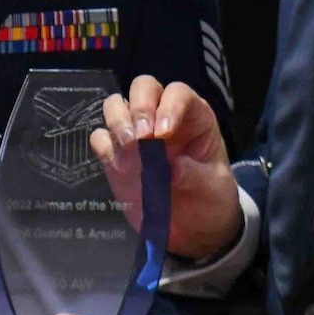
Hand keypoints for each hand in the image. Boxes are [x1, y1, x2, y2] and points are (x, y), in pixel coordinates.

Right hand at [94, 76, 240, 261]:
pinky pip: (100, 138)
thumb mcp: (214, 188)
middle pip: (143, 87)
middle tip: (141, 138)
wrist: (193, 227)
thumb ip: (196, 176)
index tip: (163, 135)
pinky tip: (118, 165)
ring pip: (115, 105)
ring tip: (128, 149)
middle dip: (139, 108)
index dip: (168, 107)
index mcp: (193, 116)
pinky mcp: (116, 154)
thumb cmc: (209, 197)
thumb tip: (174, 169)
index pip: (177, 93)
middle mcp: (161, 115)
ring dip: (118, 122)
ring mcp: (136, 133)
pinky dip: (104, 146)